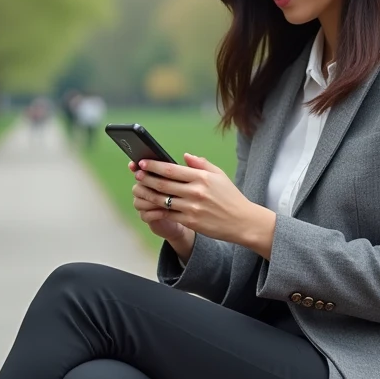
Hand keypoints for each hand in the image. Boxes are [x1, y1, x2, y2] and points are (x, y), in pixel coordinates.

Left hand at [131, 154, 276, 257]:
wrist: (242, 222)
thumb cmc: (230, 197)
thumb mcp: (219, 176)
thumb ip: (201, 164)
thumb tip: (184, 156)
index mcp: (202, 177)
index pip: (172, 169)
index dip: (155, 165)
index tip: (144, 162)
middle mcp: (196, 191)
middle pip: (164, 183)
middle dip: (147, 178)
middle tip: (137, 173)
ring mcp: (192, 207)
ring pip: (162, 199)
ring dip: (148, 193)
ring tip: (139, 189)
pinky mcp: (190, 221)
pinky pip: (168, 214)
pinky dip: (156, 210)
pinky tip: (149, 206)